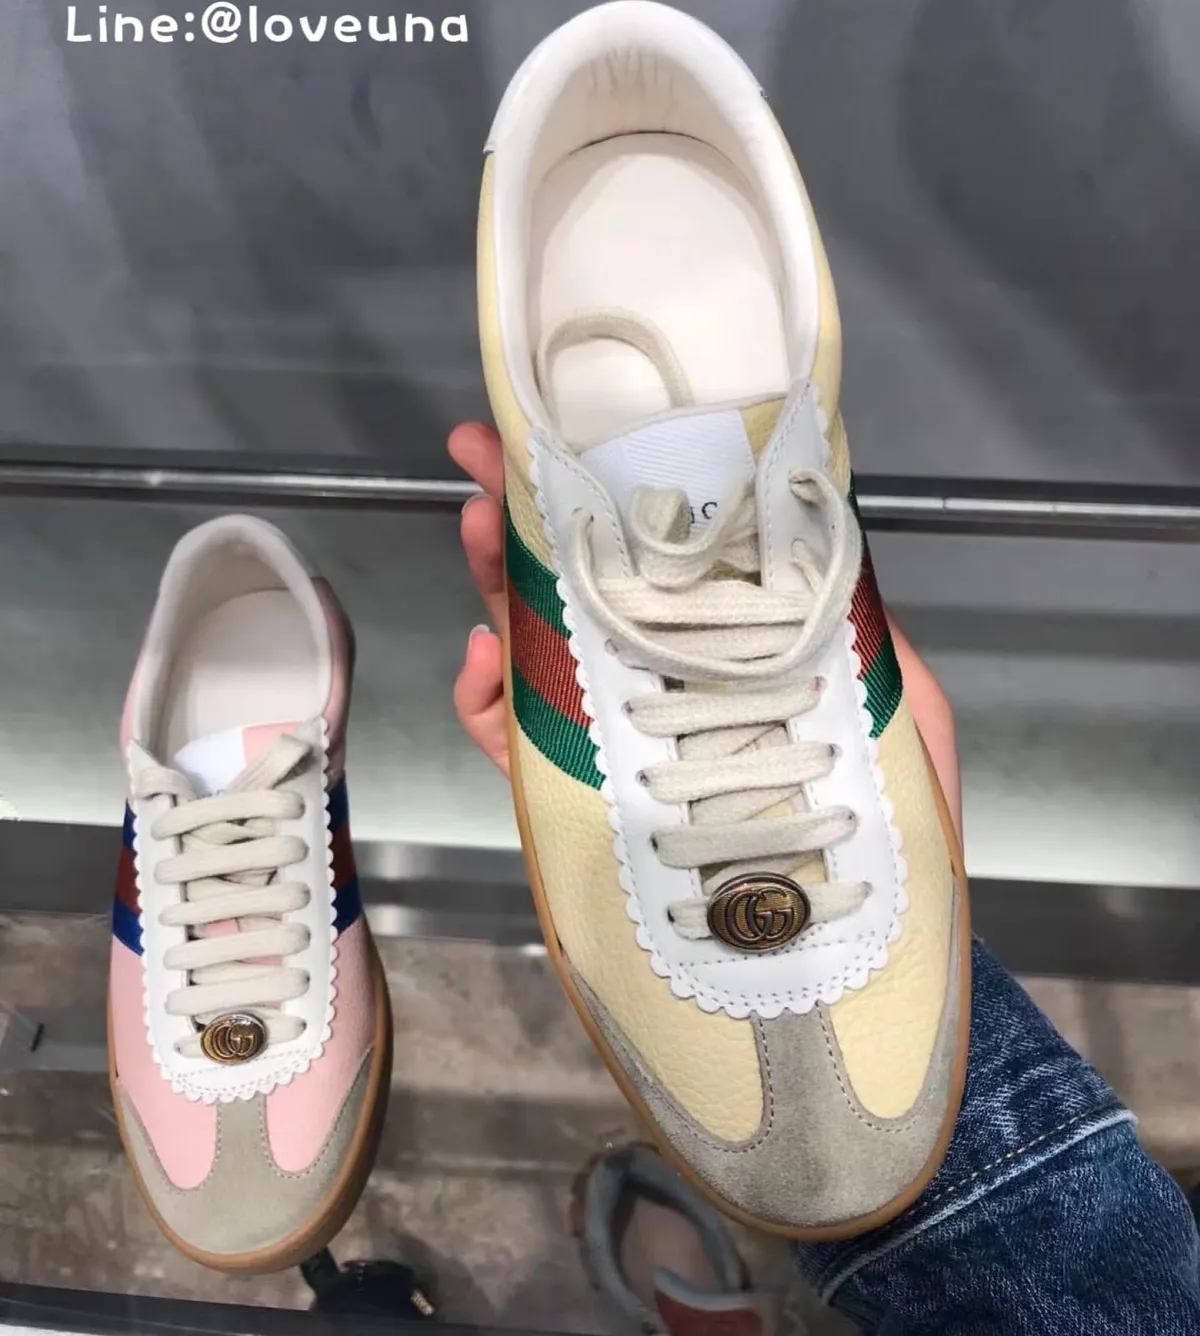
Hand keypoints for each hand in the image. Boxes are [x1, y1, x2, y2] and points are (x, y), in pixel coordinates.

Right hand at [446, 422, 961, 843]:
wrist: (860, 958)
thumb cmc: (896, 828)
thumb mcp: (899, 704)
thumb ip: (857, 628)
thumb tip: (816, 542)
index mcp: (733, 647)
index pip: (668, 554)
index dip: (620, 492)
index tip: (579, 430)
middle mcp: (668, 682)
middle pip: (585, 586)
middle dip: (530, 513)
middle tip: (489, 457)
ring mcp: (619, 741)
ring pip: (536, 648)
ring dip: (495, 582)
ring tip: (482, 530)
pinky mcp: (578, 803)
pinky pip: (513, 743)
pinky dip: (485, 699)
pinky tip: (487, 657)